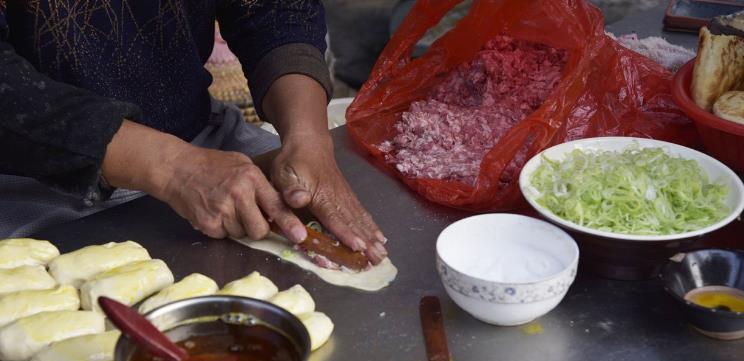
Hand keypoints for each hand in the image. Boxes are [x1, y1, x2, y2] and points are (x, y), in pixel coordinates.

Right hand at [159, 146, 307, 241]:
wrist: (177, 169)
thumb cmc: (213, 166)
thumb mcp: (243, 165)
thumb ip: (261, 186)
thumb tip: (278, 209)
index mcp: (251, 178)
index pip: (276, 206)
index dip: (289, 223)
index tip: (300, 236)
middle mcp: (239, 195)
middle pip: (260, 230)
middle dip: (258, 229)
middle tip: (248, 216)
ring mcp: (222, 211)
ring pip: (242, 235)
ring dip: (238, 227)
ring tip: (225, 208)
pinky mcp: (208, 224)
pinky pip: (224, 236)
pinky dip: (222, 229)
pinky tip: (214, 212)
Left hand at [271, 141, 387, 263]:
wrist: (309, 142)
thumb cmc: (293, 162)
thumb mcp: (284, 174)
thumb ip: (290, 189)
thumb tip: (300, 200)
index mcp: (321, 196)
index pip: (335, 218)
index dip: (346, 233)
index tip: (359, 248)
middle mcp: (337, 198)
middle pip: (353, 222)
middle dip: (366, 242)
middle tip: (378, 260)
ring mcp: (345, 196)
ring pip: (360, 219)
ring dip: (372, 237)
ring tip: (383, 254)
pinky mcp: (348, 196)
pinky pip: (362, 213)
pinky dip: (372, 226)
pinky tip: (380, 237)